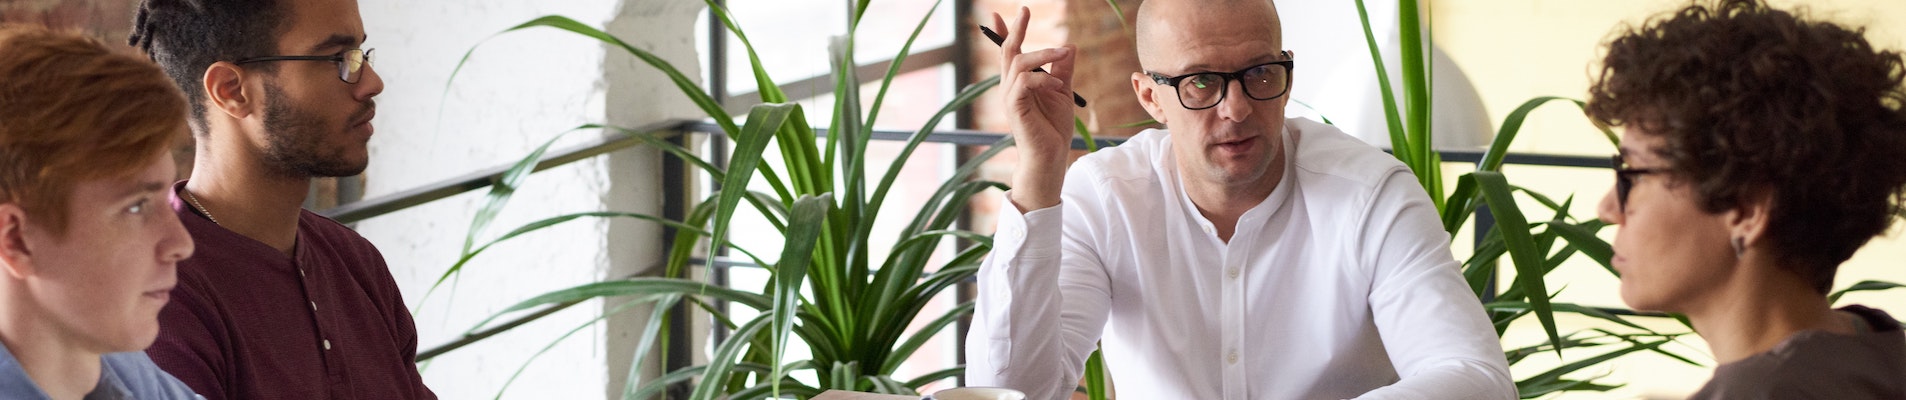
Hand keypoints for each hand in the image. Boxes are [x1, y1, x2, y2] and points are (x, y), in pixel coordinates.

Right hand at [992, 6, 1074, 210]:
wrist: (1050, 157)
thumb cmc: (1054, 129)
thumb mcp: (1063, 92)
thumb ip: (1064, 70)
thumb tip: (1070, 46)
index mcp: (1019, 83)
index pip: (1008, 53)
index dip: (1003, 33)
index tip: (998, 14)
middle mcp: (1010, 87)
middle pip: (1008, 51)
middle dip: (1015, 29)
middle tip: (1025, 10)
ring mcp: (1010, 97)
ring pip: (1018, 63)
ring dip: (1042, 54)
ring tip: (1063, 53)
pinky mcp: (1015, 108)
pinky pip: (1024, 82)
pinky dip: (1042, 78)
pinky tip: (1058, 85)